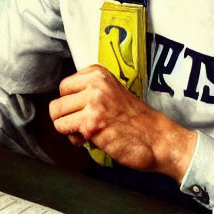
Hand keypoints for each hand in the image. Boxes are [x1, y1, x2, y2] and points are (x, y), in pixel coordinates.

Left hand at [49, 65, 196, 180]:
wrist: (157, 138)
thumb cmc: (135, 119)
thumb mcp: (112, 92)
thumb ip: (89, 91)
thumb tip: (62, 101)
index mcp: (99, 73)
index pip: (64, 86)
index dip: (72, 103)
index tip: (85, 110)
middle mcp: (95, 84)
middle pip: (57, 102)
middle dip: (67, 117)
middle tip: (85, 125)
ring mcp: (93, 103)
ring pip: (57, 116)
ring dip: (70, 129)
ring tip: (89, 132)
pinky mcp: (91, 124)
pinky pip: (65, 130)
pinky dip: (76, 139)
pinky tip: (93, 139)